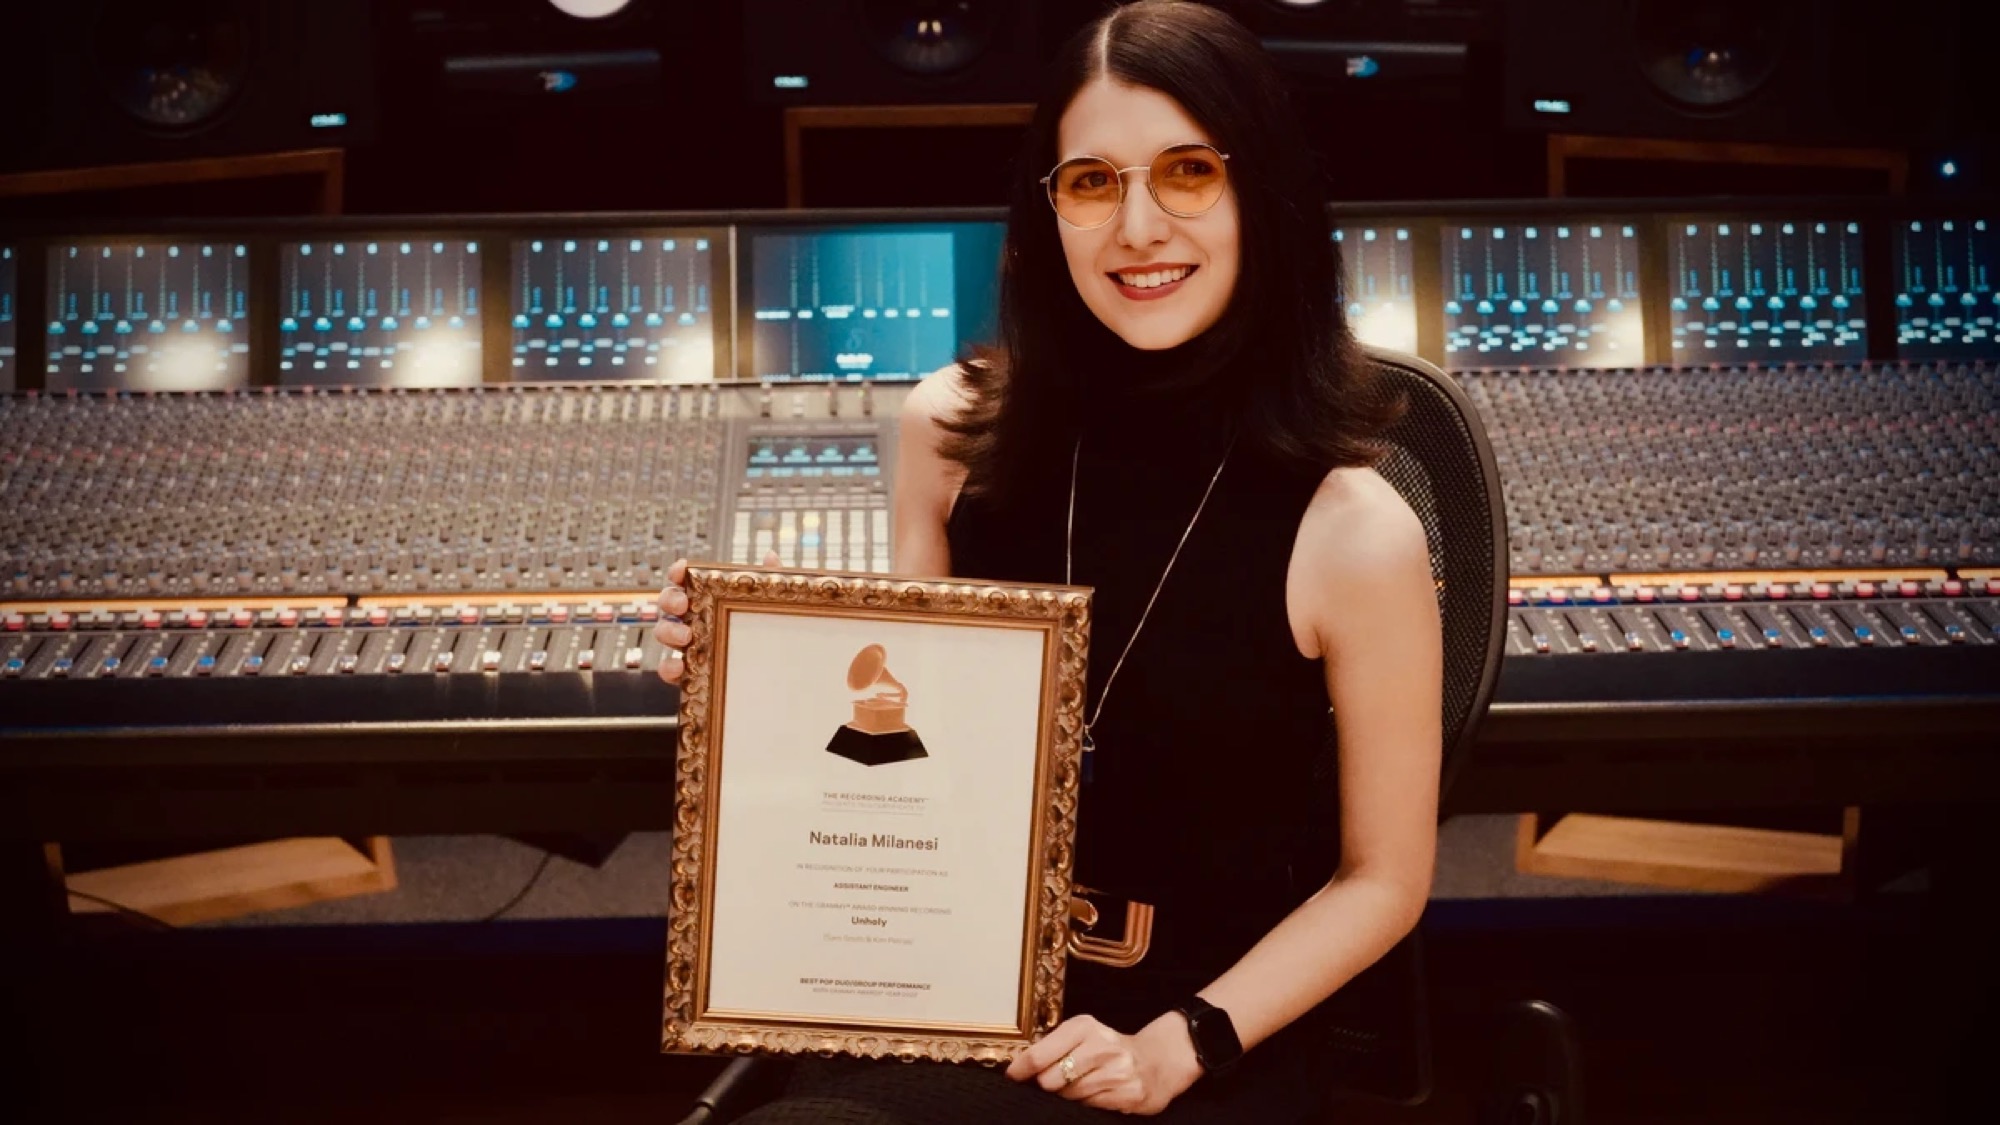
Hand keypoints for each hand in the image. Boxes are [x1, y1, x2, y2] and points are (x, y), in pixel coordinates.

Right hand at [653, 553, 779, 683]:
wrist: (775, 677)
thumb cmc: (768, 635)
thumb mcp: (773, 607)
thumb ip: (770, 582)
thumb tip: (770, 555)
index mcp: (708, 599)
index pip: (687, 580)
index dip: (679, 572)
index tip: (683, 569)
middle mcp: (692, 619)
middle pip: (669, 602)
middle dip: (670, 599)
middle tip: (683, 605)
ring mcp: (688, 645)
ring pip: (664, 632)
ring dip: (668, 631)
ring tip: (685, 637)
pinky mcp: (688, 672)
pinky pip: (669, 669)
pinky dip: (668, 668)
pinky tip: (678, 668)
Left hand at [1003, 1012, 1203, 1114]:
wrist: (1156, 1061)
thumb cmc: (1108, 1049)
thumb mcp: (1082, 1036)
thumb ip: (1053, 1047)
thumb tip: (1019, 1068)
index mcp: (1083, 1027)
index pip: (1039, 1054)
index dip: (1021, 1070)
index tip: (1013, 1076)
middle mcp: (1101, 1046)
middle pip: (1050, 1080)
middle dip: (1047, 1085)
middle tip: (1054, 1081)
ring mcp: (1116, 1072)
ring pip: (1069, 1096)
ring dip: (1068, 1095)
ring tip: (1081, 1084)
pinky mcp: (1128, 1094)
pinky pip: (1090, 1107)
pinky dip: (1087, 1103)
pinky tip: (1096, 1093)